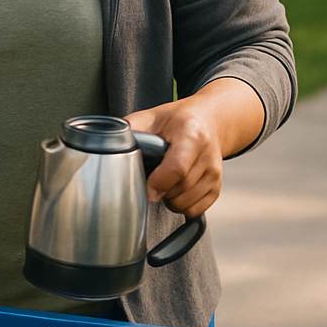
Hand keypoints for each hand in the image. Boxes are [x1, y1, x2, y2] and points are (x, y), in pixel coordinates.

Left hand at [125, 78, 264, 217]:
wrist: (209, 120)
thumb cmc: (177, 120)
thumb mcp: (152, 116)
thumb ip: (131, 129)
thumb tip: (110, 144)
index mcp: (191, 134)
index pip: (177, 167)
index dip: (158, 183)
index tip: (147, 190)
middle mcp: (207, 154)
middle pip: (180, 188)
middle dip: (160, 190)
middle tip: (152, 178)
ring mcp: (215, 172)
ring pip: (187, 203)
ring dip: (169, 200)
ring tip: (164, 183)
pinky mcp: (217, 186)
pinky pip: (196, 210)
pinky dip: (182, 206)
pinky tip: (175, 190)